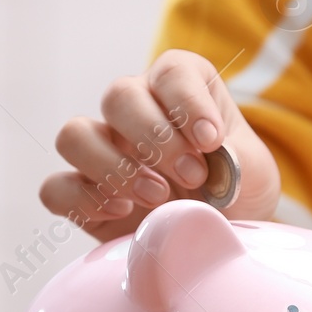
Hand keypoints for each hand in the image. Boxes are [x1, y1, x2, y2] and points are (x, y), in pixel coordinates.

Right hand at [41, 49, 280, 241]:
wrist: (218, 240)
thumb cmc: (238, 195)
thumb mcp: (255, 176)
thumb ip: (240, 159)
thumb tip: (213, 153)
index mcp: (181, 90)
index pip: (171, 70)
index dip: (187, 101)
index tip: (210, 140)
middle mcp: (137, 111)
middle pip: (118, 96)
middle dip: (155, 138)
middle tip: (193, 177)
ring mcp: (104, 150)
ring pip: (74, 135)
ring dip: (115, 167)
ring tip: (158, 197)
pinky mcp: (83, 194)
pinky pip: (55, 187)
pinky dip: (85, 200)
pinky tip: (124, 214)